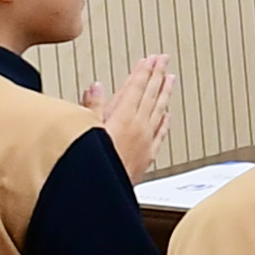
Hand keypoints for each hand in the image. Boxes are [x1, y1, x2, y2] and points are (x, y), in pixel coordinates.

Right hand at [86, 55, 175, 178]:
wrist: (104, 195)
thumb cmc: (93, 165)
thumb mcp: (84, 131)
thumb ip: (91, 107)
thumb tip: (95, 87)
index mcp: (123, 118)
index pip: (136, 88)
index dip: (143, 71)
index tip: (150, 59)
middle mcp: (139, 128)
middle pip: (151, 95)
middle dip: (157, 75)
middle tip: (164, 60)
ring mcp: (146, 142)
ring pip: (159, 110)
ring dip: (164, 93)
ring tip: (170, 79)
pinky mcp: (148, 156)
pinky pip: (160, 132)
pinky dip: (164, 120)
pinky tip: (168, 115)